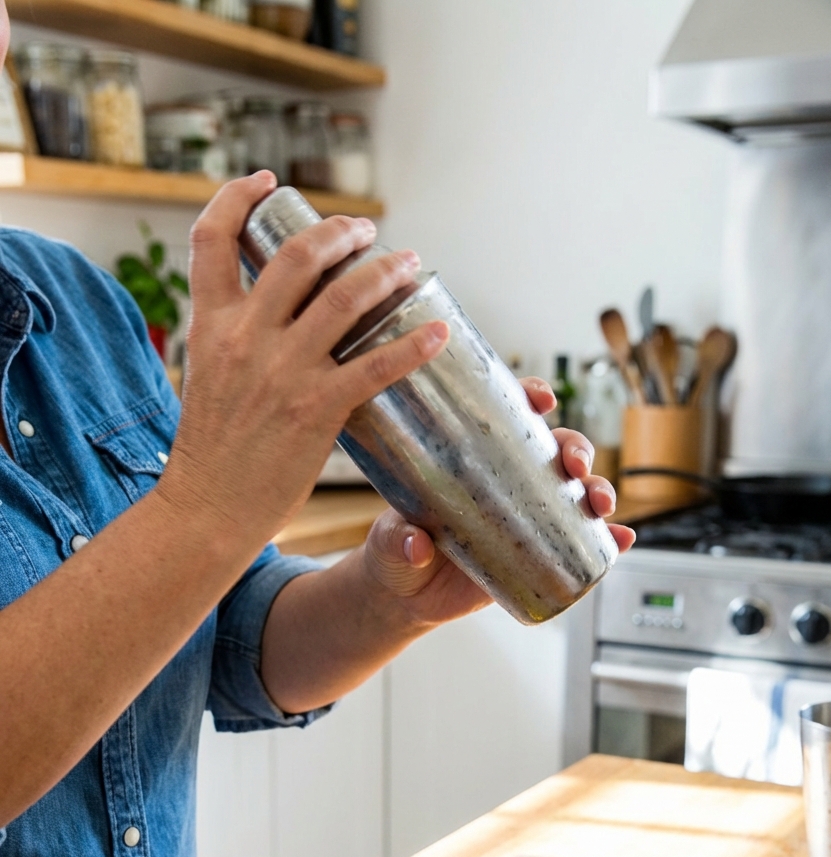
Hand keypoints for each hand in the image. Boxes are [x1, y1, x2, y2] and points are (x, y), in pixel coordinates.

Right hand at [156, 172, 449, 548]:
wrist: (208, 510)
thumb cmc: (212, 454)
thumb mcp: (204, 377)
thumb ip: (232, 341)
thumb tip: (272, 320)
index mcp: (209, 325)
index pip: (211, 239)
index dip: (237, 197)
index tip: (266, 182)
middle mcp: (245, 338)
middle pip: (298, 254)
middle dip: (340, 230)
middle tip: (366, 230)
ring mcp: (282, 372)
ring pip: (343, 297)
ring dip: (384, 271)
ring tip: (408, 263)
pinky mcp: (316, 409)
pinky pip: (376, 366)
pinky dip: (411, 344)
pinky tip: (436, 332)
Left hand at [362, 376, 635, 625]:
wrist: (405, 598)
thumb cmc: (394, 552)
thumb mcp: (387, 541)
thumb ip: (396, 540)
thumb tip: (415, 542)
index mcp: (473, 459)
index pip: (508, 416)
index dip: (531, 399)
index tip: (540, 399)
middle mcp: (507, 481)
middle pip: (554, 450)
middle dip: (575, 448)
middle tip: (573, 464)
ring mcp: (527, 516)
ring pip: (576, 492)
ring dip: (598, 490)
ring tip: (600, 504)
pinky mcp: (538, 553)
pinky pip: (581, 543)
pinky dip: (607, 540)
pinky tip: (621, 540)